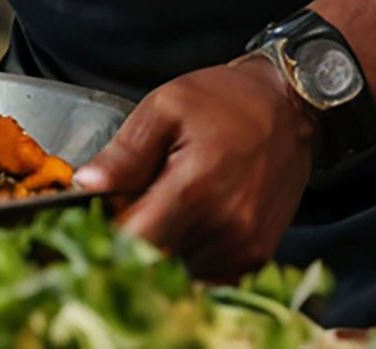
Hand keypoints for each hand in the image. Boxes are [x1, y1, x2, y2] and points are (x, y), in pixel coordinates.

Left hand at [73, 56, 314, 279]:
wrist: (290, 108)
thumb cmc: (224, 102)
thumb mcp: (165, 107)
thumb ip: (125, 152)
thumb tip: (85, 185)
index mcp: (194, 189)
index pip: (134, 242)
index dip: (104, 238)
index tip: (89, 225)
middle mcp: (224, 227)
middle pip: (154, 261)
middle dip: (131, 243)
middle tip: (127, 210)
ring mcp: (245, 247)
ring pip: (180, 271)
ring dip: (163, 248)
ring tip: (165, 207)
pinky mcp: (258, 256)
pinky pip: (208, 274)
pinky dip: (190, 255)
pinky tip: (189, 221)